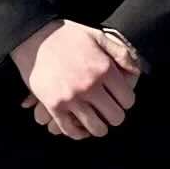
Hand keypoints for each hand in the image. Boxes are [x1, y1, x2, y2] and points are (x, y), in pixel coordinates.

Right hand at [14, 20, 138, 138]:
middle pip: (115, 116)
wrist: (34, 37)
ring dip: (99, 127)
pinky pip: (71, 130)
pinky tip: (81, 128)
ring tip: (97, 121)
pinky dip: (79, 133)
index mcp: (104, 69)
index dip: (126, 101)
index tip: (120, 99)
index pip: (127, 99)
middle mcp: (90, 86)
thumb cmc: (68, 35)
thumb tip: (136, 72)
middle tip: (109, 111)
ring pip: (96, 128)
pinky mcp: (54, 106)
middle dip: (114, 115)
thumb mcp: (98, 36)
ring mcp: (71, 98)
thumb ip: (120, 53)